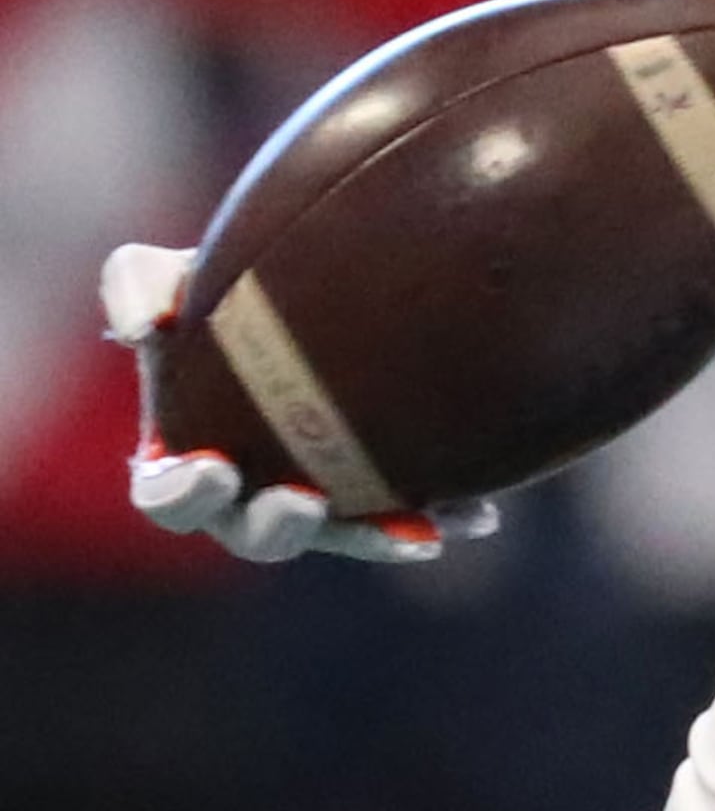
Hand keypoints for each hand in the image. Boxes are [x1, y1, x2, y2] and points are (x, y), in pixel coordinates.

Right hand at [104, 242, 497, 564]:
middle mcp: (248, 493)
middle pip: (253, 534)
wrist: (313, 280)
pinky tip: (479, 516)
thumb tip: (146, 323)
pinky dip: (443, 515)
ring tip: (415, 532)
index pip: (168, 496)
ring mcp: (320, 498)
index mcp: (183, 460)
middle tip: (303, 502)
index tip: (214, 469)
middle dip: (274, 528)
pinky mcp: (381, 492)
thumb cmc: (226, 282)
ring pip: (341, 534)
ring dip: (369, 538)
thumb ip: (139, 285)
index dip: (184, 493)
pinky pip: (412, 514)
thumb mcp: (170, 272)